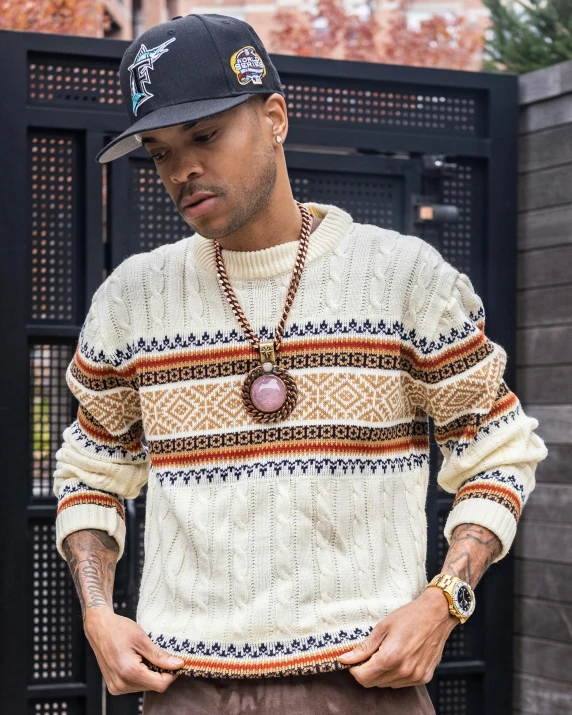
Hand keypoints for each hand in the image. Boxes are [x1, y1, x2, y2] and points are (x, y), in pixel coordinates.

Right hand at [84, 608, 184, 694]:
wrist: (99, 628)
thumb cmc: (119, 629)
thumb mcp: (142, 639)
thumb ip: (159, 655)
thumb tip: (178, 664)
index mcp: (129, 672)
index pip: (160, 684)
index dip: (171, 674)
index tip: (176, 661)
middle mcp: (121, 684)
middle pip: (153, 686)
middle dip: (161, 673)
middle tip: (160, 655)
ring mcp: (116, 687)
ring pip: (145, 687)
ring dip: (151, 674)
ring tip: (145, 656)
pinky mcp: (114, 686)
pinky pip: (135, 686)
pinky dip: (141, 675)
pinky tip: (138, 662)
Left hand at [337, 587, 457, 687]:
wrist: (437, 615)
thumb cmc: (409, 616)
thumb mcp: (382, 627)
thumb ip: (364, 648)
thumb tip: (344, 659)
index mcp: (390, 657)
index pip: (362, 677)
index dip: (354, 669)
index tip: (354, 659)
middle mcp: (403, 671)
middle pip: (373, 683)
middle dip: (366, 671)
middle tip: (369, 654)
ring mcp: (415, 676)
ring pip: (387, 684)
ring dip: (381, 673)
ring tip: (385, 653)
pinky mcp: (424, 677)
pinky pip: (401, 683)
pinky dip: (395, 674)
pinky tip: (398, 658)